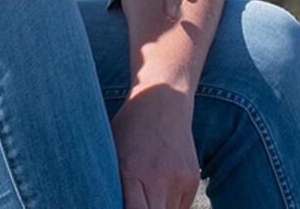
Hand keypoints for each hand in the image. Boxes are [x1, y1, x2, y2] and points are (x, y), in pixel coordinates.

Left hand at [111, 88, 200, 208]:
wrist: (164, 101)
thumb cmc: (130, 128)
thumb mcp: (112, 153)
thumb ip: (113, 186)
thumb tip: (106, 202)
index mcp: (132, 172)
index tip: (123, 207)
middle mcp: (159, 178)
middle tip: (136, 202)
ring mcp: (180, 180)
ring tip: (147, 192)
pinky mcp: (193, 180)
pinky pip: (180, 208)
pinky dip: (169, 205)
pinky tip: (160, 187)